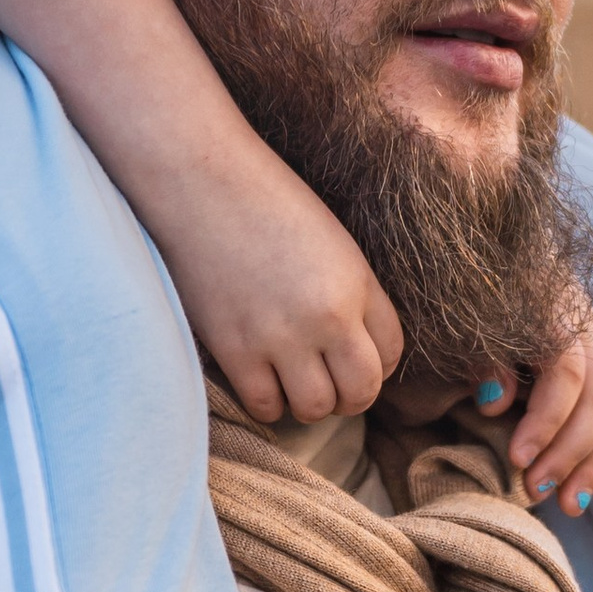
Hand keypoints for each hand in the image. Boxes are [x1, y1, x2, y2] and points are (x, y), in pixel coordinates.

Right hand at [155, 146, 403, 427]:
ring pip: (315, 408)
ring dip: (309, 403)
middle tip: (330, 384)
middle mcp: (327, 317)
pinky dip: (267, 401)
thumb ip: (352, 292)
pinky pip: (265, 406)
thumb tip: (356, 346)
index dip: (377, 364)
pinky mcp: (235, 350)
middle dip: (351, 395)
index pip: (391, 353)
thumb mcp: (331, 241)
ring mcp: (280, 337)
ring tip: (294, 382)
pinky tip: (261, 379)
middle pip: (362, 391)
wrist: (200, 183)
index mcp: (356, 283)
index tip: (356, 360)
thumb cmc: (265, 201)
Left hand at [468, 316, 592, 513]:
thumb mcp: (464, 328)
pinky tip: (576, 497)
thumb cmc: (464, 308)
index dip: (547, 418)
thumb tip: (495, 401)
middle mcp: (583, 330)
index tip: (517, 458)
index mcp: (553, 309)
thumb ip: (481, 359)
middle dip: (568, 451)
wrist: (481, 285)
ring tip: (563, 505)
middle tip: (533, 489)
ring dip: (587, 464)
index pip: (567, 369)